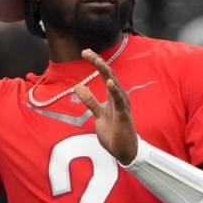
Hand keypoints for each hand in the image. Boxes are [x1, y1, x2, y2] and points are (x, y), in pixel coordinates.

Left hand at [74, 48, 137, 164]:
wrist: (124, 150)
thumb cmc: (114, 131)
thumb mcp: (98, 114)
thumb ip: (90, 100)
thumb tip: (78, 86)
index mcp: (113, 95)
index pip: (104, 74)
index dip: (96, 62)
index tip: (85, 52)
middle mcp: (119, 97)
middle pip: (109, 74)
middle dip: (98, 62)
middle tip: (86, 52)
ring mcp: (122, 105)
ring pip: (114, 84)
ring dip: (105, 72)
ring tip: (97, 61)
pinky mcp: (123, 115)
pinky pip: (119, 101)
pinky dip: (115, 91)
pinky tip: (109, 82)